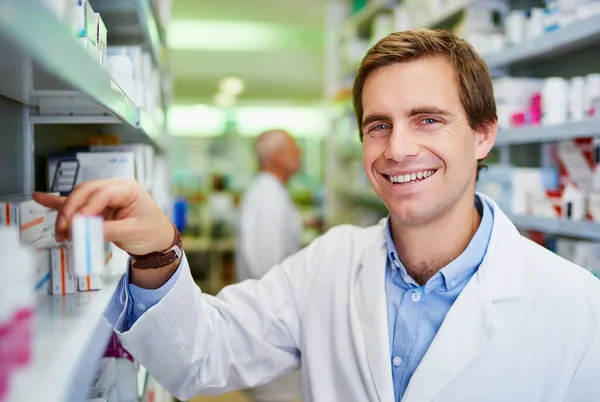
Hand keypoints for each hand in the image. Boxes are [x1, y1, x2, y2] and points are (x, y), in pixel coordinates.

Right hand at [33, 178, 173, 255]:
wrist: (158, 240)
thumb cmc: (151, 232)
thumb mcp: (132, 232)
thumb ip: (106, 230)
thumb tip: (82, 230)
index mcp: (127, 189)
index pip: (101, 194)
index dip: (86, 209)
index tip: (76, 225)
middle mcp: (114, 188)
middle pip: (85, 192)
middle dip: (71, 211)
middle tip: (64, 230)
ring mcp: (104, 196)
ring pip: (77, 199)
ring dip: (66, 214)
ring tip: (59, 232)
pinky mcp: (98, 207)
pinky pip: (77, 203)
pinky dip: (59, 203)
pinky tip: (40, 198)